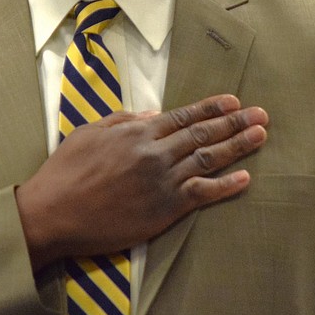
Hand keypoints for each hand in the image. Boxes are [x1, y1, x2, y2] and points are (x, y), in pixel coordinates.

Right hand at [15, 94, 267, 271]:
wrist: (52, 213)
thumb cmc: (65, 173)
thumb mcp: (88, 134)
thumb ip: (122, 120)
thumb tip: (151, 113)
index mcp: (136, 131)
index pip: (183, 116)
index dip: (212, 108)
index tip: (234, 102)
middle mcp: (154, 152)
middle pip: (203, 134)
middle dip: (235, 123)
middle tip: (261, 115)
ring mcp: (161, 181)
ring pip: (208, 159)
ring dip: (238, 147)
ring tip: (260, 137)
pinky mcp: (163, 209)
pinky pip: (202, 194)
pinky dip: (226, 186)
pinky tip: (245, 178)